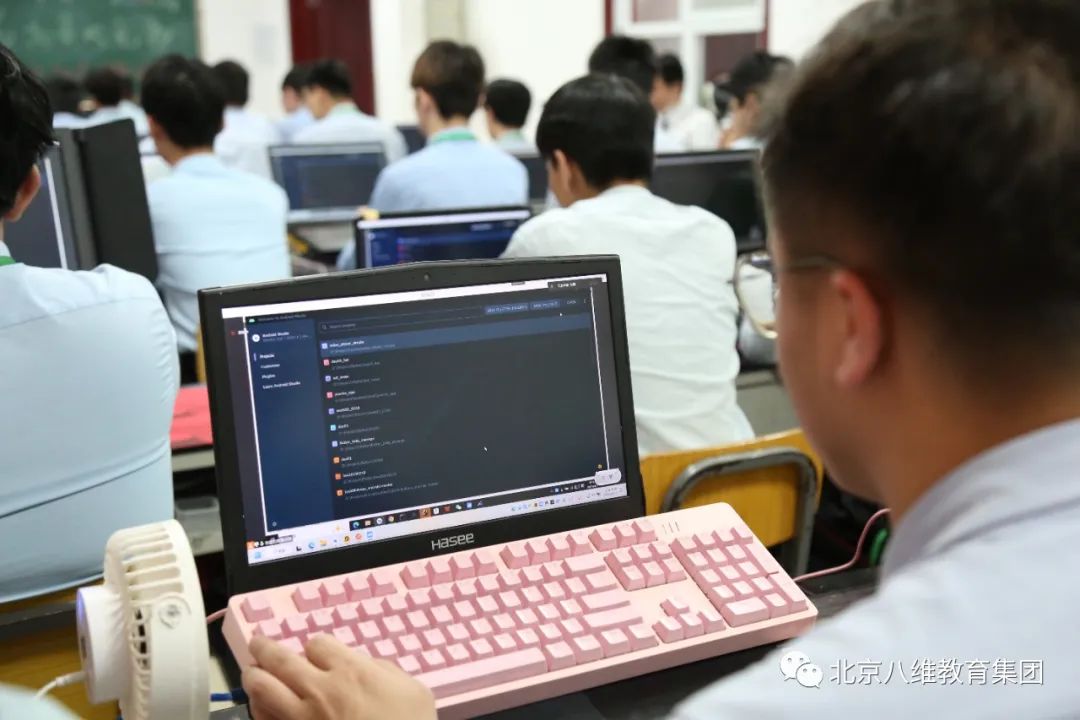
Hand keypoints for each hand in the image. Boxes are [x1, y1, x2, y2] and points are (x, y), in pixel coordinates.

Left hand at [242, 634, 436, 719]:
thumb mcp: (413, 690)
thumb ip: (383, 670)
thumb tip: (364, 665)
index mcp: (351, 672)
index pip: (318, 644)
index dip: (317, 646)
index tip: (318, 652)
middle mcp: (320, 691)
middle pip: (280, 660)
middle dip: (265, 648)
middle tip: (258, 643)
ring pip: (262, 690)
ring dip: (254, 677)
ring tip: (252, 673)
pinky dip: (259, 711)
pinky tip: (261, 707)